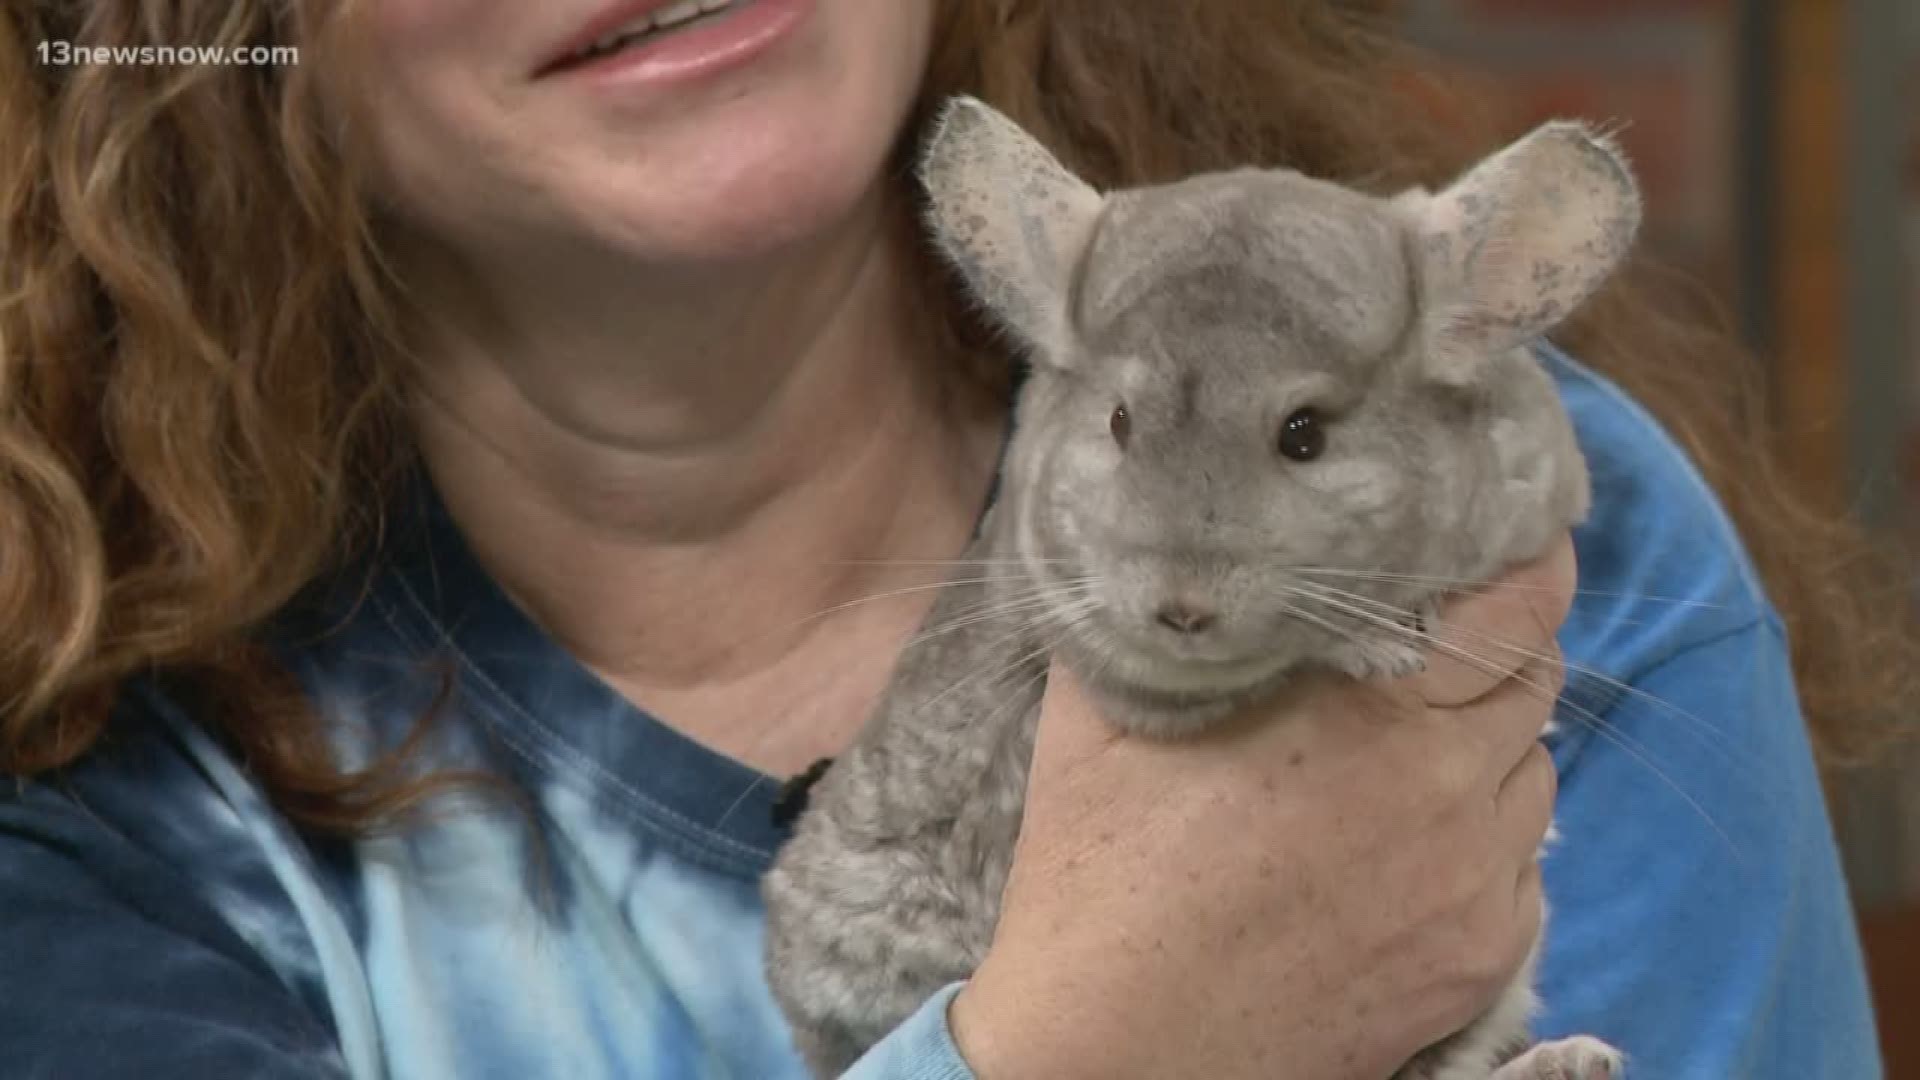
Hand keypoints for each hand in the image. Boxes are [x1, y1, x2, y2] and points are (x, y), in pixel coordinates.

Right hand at [948, 535, 1576, 1079]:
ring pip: (1530, 774)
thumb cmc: (1099, 874)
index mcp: (1373, 714)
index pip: (1520, 605)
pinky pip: (1518, 867)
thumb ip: (1160, 610)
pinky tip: (1396, 847)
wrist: (1115, 1048)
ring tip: (1397, 756)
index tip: (1504, 533)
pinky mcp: (1478, 960)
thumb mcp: (1103, 711)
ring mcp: (1473, 885)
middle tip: (1426, 643)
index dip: (1527, 556)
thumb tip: (1164, 531)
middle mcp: (1448, 793)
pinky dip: (1478, 841)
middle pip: (1535, 681)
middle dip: (1492, 649)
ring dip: (1485, 746)